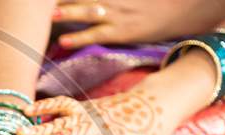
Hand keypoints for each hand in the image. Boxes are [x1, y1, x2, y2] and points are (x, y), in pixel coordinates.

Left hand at [53, 0, 224, 48]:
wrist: (184, 8)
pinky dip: (79, 37)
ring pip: (86, 11)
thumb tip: (90, 0)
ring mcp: (117, 14)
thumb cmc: (153, 0)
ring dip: (66, 12)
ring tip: (47, 15)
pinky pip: (96, 35)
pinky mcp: (121, 32)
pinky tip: (63, 40)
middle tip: (41, 2)